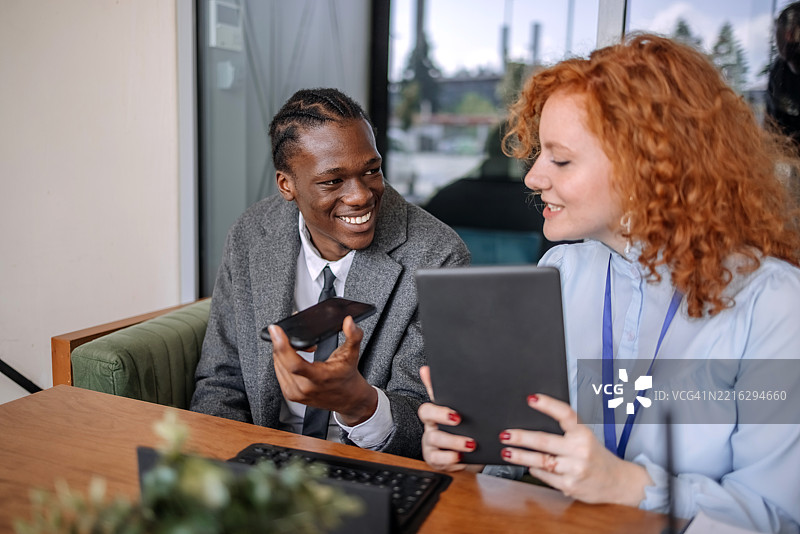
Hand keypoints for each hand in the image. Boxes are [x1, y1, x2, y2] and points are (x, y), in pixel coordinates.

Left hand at [269, 316, 376, 425]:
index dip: (282, 345)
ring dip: (283, 352)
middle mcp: (304, 388)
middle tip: (297, 337)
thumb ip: (353, 336)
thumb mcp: (352, 354)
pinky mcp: (290, 395)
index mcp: (319, 378)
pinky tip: (295, 359)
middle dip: (284, 343)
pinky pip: (279, 372)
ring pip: (277, 365)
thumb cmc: (347, 376)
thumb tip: (349, 322)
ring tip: (301, 349)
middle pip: (281, 360)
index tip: (275, 330)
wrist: (348, 399)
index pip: (294, 363)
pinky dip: (283, 361)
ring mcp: (295, 393)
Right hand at [417, 366, 480, 472]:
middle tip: (460, 421)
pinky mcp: (437, 461)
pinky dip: (451, 458)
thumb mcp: (457, 409)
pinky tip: (463, 457)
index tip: (456, 413)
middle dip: (443, 419)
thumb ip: (444, 391)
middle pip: (428, 423)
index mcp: (435, 416)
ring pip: (435, 441)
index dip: (439, 410)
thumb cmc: (461, 429)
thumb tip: (427, 368)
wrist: (468, 455)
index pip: (428, 409)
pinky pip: (439, 460)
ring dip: (454, 442)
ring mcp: (432, 446)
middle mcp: (431, 429)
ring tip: (472, 444)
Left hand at [499, 393, 652, 505]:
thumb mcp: (586, 437)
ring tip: (507, 452)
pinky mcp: (570, 485)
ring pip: (541, 461)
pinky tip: (528, 465)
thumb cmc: (596, 456)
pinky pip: (545, 476)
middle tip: (505, 434)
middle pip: (544, 441)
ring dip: (520, 456)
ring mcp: (575, 469)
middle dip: (521, 437)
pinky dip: (534, 470)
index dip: (548, 405)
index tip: (531, 398)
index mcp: (584, 433)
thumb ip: (566, 431)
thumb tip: (533, 424)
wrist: (618, 482)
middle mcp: (580, 450)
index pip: (565, 414)